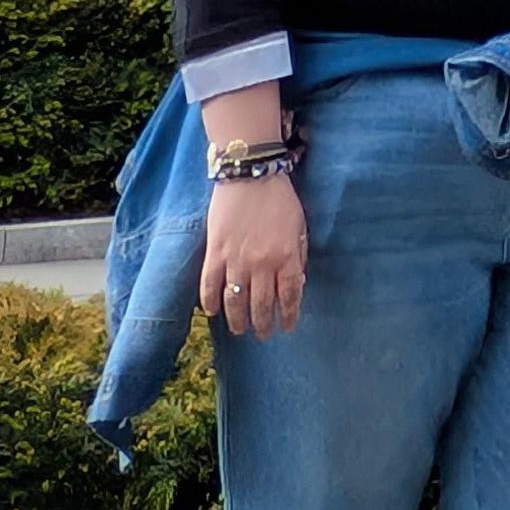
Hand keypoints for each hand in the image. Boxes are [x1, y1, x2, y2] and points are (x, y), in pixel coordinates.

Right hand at [200, 165, 308, 337]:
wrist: (250, 173)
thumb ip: (299, 255)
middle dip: (263, 324)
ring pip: (235, 302)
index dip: (289, 315)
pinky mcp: (215, 252)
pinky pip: (209, 285)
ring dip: (238, 320)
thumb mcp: (299, 226)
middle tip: (262, 335)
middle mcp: (262, 264)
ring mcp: (236, 260)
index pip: (290, 295)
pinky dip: (210, 302)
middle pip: (262, 305)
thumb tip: (297, 283)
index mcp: (286, 256)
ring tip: (240, 330)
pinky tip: (212, 312)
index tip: (287, 327)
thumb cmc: (279, 199)